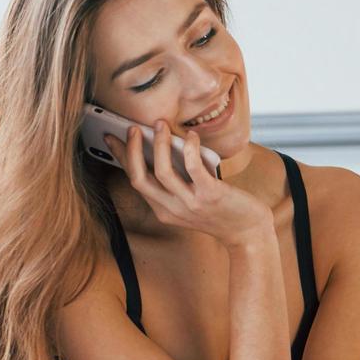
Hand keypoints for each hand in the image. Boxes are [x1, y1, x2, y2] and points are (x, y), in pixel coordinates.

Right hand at [105, 121, 272, 248]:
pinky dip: (189, 149)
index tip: (111, 137)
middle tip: (133, 128)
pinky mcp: (211, 195)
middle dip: (131, 150)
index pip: (135, 181)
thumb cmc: (222, 211)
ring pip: (162, 171)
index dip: (121, 157)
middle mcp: (172, 208)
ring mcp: (191, 203)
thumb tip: (165, 146)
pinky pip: (194, 168)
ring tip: (161, 125)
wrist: (248, 233)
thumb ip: (177, 181)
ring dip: (159, 145)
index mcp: (164, 209)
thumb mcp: (191, 200)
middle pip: (139, 178)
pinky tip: (190, 137)